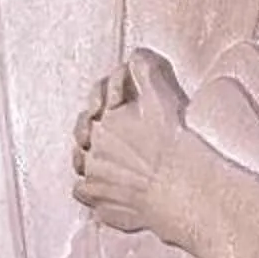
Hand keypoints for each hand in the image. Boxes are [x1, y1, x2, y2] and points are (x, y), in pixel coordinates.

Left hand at [73, 49, 190, 234]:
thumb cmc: (171, 143)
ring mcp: (93, 176)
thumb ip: (146, 71)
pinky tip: (105, 187)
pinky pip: (83, 192)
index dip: (108, 96)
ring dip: (90, 159)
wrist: (177, 186)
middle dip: (96, 128)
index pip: (98, 99)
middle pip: (85, 132)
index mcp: (104, 119)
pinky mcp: (99, 201)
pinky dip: (91, 189)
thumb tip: (136, 56)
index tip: (119, 101)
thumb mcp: (160, 96)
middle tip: (113, 132)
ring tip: (108, 160)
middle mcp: (92, 147)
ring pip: (81, 163)